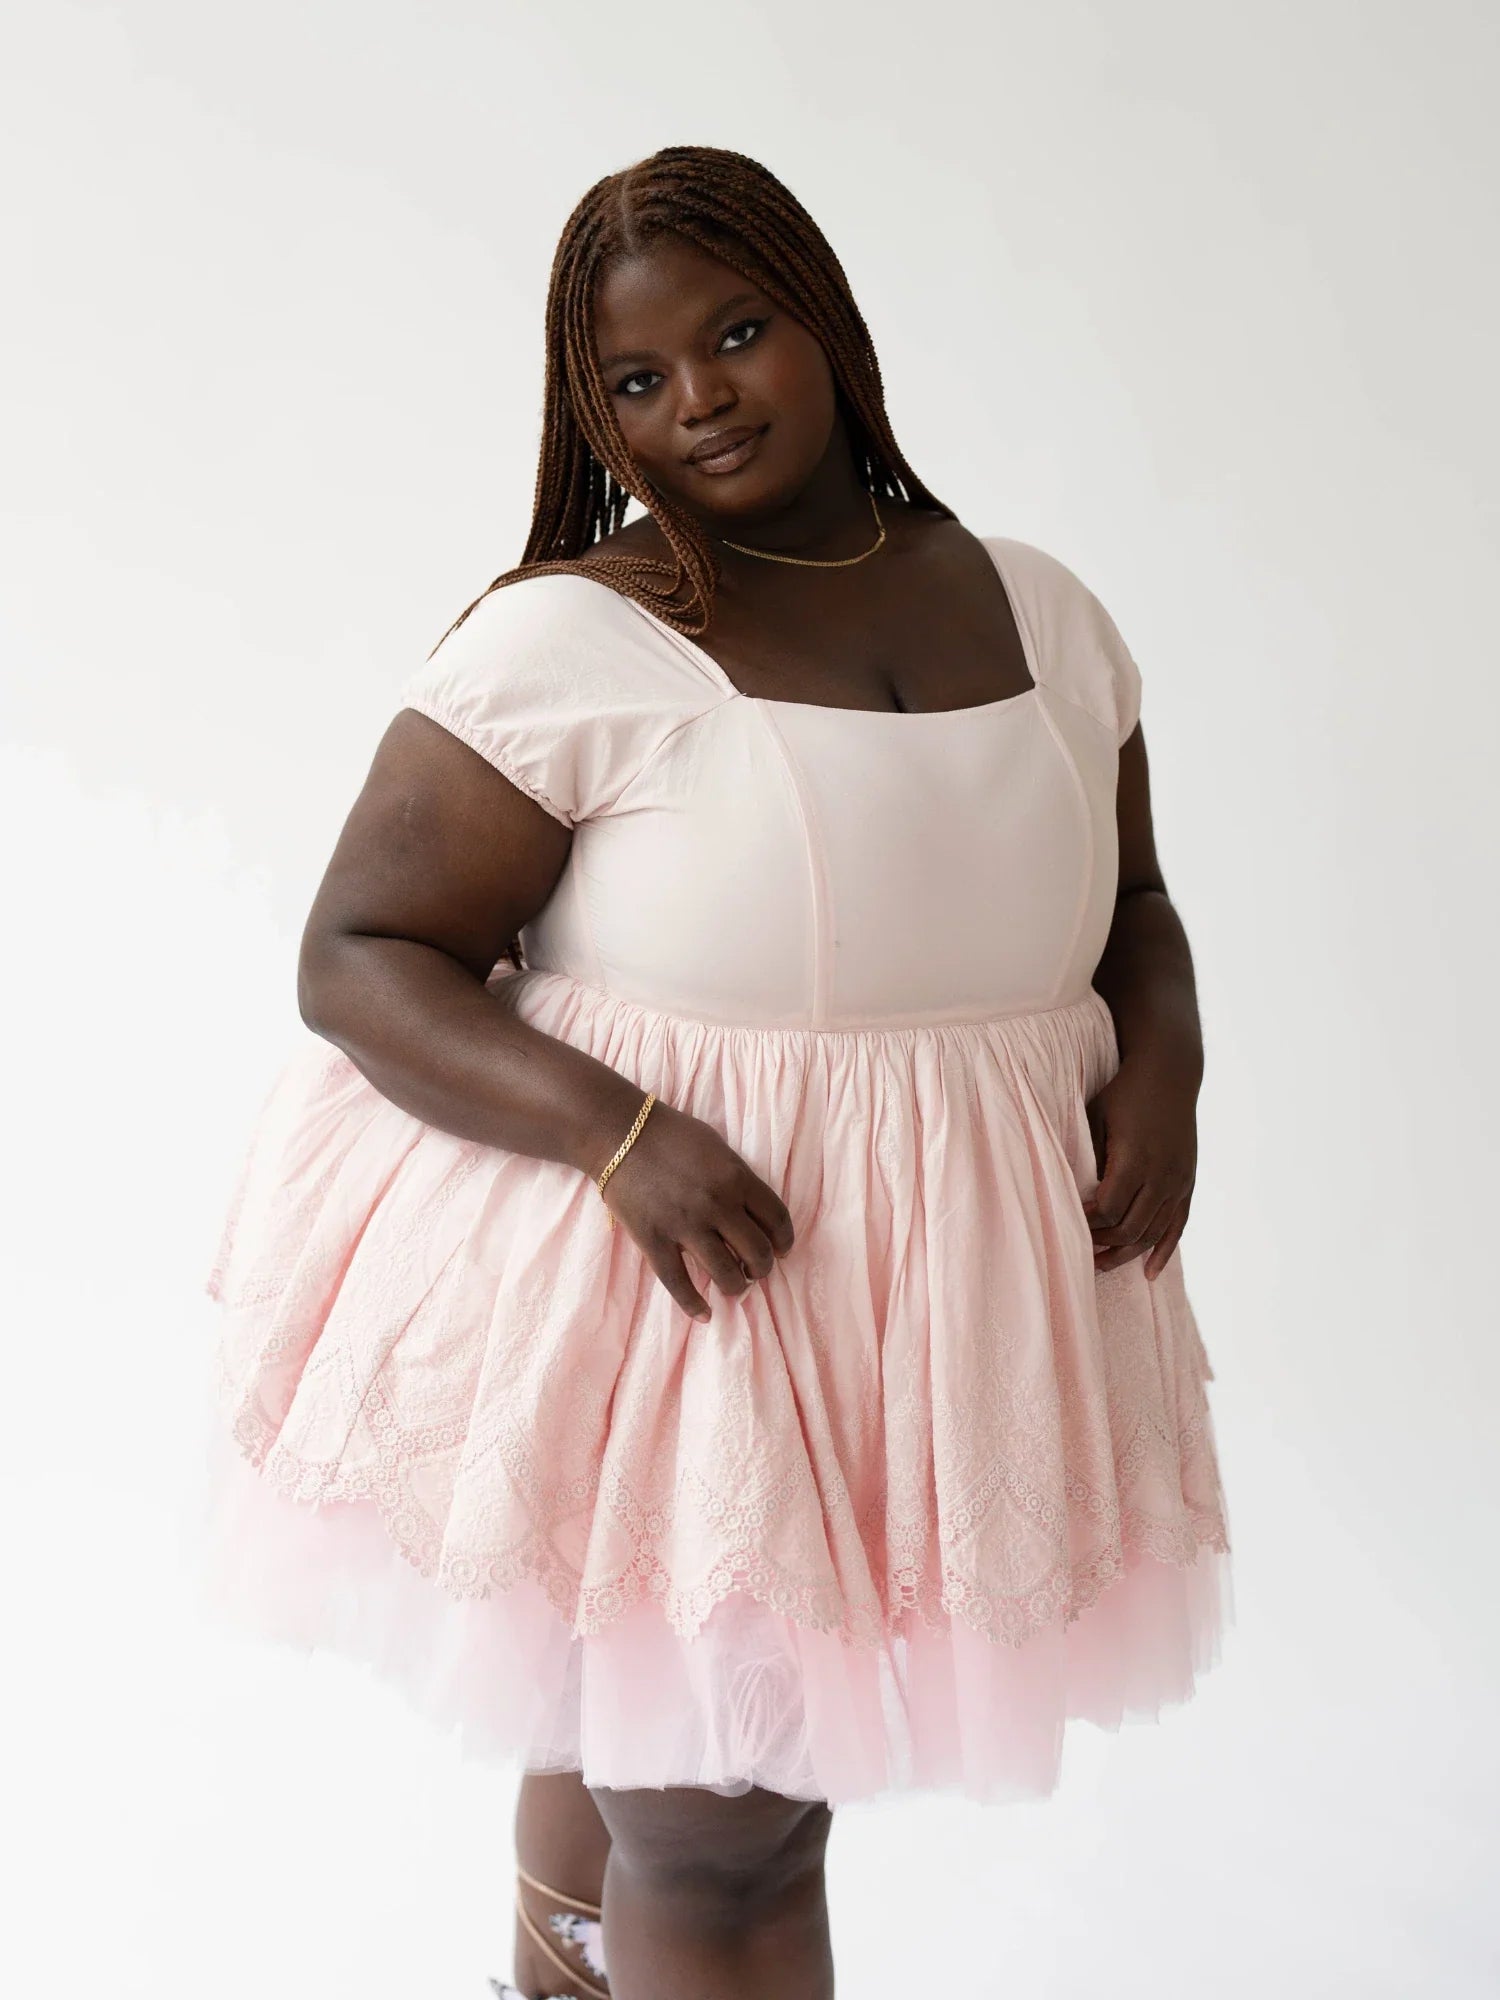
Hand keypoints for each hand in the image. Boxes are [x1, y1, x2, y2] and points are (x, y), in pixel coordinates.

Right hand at [595, 1096, 795, 1321]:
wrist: (619, 1134)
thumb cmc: (670, 1134)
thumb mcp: (717, 1147)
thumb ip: (738, 1178)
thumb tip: (754, 1211)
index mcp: (736, 1178)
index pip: (777, 1219)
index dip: (784, 1241)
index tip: (782, 1250)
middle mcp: (717, 1204)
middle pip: (757, 1252)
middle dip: (762, 1268)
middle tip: (755, 1270)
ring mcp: (685, 1225)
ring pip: (726, 1274)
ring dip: (736, 1286)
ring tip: (734, 1286)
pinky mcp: (654, 1241)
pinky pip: (679, 1283)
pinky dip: (694, 1305)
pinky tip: (704, 1315)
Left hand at [1081, 1053, 1197, 1280]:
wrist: (1170, 1073)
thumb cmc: (1124, 1092)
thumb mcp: (1096, 1115)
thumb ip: (1087, 1155)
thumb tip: (1070, 1191)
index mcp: (1136, 1158)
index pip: (1109, 1209)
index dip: (1087, 1222)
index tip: (1068, 1223)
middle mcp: (1162, 1175)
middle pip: (1131, 1228)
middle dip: (1102, 1244)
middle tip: (1078, 1251)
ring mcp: (1179, 1181)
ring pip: (1153, 1233)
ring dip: (1127, 1254)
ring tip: (1101, 1266)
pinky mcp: (1188, 1183)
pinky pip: (1178, 1226)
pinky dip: (1164, 1252)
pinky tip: (1149, 1273)